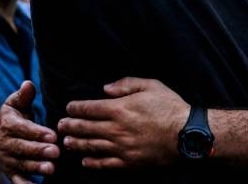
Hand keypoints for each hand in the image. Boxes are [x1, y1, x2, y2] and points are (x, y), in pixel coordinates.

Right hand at [0, 81, 58, 182]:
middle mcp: (6, 143)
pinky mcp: (10, 172)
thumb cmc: (10, 119)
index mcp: (8, 125)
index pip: (23, 129)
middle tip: (56, 152)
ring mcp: (8, 159)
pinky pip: (17, 180)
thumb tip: (28, 84)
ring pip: (22, 164)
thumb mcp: (14, 105)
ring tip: (51, 169)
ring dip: (36, 167)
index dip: (37, 133)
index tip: (52, 135)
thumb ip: (23, 96)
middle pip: (23, 148)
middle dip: (39, 150)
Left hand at [59, 78, 189, 168]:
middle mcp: (117, 129)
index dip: (76, 108)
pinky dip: (92, 162)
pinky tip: (85, 161)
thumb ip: (125, 84)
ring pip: (92, 146)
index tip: (69, 107)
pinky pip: (105, 163)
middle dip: (70, 126)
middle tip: (60, 126)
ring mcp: (121, 148)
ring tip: (66, 143)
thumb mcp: (150, 85)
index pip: (90, 108)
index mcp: (120, 109)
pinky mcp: (129, 162)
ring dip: (76, 144)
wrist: (186, 133)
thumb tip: (104, 89)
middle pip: (86, 128)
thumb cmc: (170, 106)